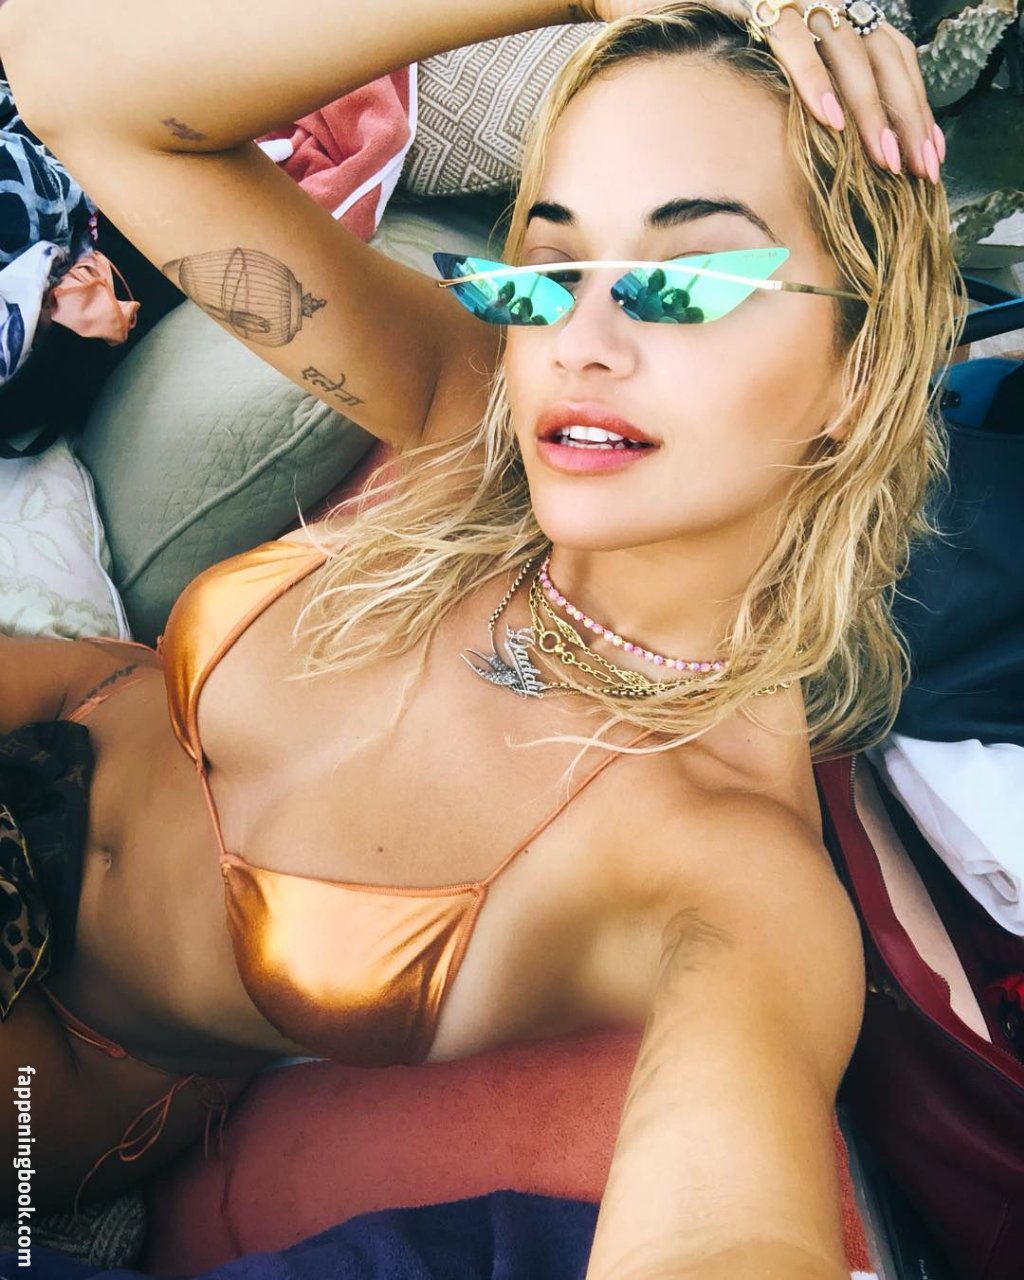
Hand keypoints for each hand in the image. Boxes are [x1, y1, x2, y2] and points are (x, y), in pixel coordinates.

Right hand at [586, 0, 940, 181]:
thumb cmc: (692, 41)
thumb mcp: (756, 75)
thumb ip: (793, 99)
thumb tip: (825, 152)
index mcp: (827, 15)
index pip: (890, 54)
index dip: (913, 102)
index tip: (928, 152)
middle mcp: (818, 0)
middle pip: (882, 55)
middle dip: (905, 116)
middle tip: (920, 167)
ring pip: (850, 51)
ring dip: (870, 110)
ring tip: (883, 158)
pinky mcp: (755, 0)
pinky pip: (794, 41)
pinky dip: (814, 82)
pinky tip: (831, 121)